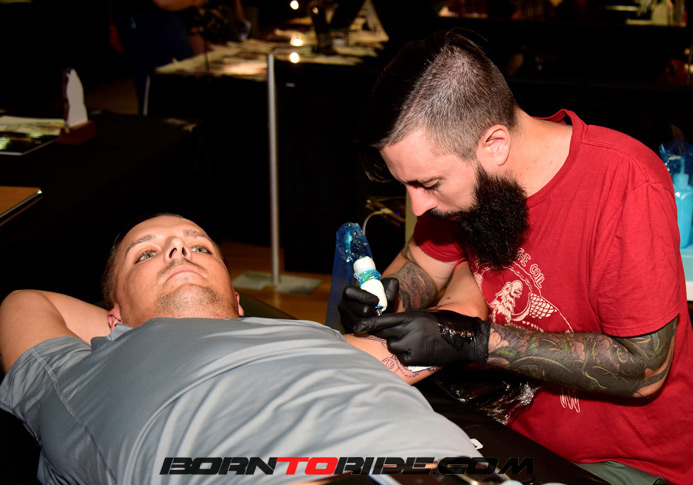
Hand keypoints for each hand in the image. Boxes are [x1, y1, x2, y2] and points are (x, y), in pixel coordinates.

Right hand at [338, 278, 398, 332]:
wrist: (379, 315)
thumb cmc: (380, 301)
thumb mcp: (385, 292)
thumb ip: (390, 286)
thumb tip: (393, 282)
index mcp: (349, 292)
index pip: (350, 292)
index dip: (363, 296)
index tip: (376, 301)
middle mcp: (344, 305)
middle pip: (356, 309)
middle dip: (370, 310)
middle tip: (378, 311)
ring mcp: (345, 317)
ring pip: (358, 321)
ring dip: (371, 320)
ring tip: (377, 317)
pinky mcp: (348, 328)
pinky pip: (358, 330)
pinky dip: (369, 328)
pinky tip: (375, 325)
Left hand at [353, 310, 489, 365]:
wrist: (464, 338)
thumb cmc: (444, 323)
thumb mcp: (423, 315)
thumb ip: (406, 320)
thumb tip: (390, 324)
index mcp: (410, 317)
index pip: (383, 320)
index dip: (368, 323)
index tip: (357, 326)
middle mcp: (409, 331)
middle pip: (385, 334)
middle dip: (387, 334)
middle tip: (397, 335)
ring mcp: (412, 345)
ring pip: (393, 347)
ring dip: (399, 346)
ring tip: (414, 343)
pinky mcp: (417, 359)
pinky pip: (403, 358)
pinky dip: (408, 357)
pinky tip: (420, 352)